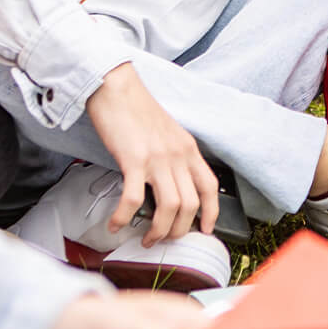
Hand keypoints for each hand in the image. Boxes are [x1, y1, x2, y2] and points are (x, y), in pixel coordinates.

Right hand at [85, 63, 218, 244]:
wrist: (116, 88)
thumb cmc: (138, 111)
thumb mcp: (168, 134)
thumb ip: (174, 157)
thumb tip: (170, 184)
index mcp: (188, 149)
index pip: (210, 186)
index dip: (211, 212)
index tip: (206, 230)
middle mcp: (178, 155)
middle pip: (191, 203)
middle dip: (180, 229)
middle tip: (165, 240)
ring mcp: (158, 158)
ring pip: (170, 206)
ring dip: (158, 230)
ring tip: (145, 239)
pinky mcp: (133, 159)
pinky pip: (133, 198)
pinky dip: (124, 216)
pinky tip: (115, 224)